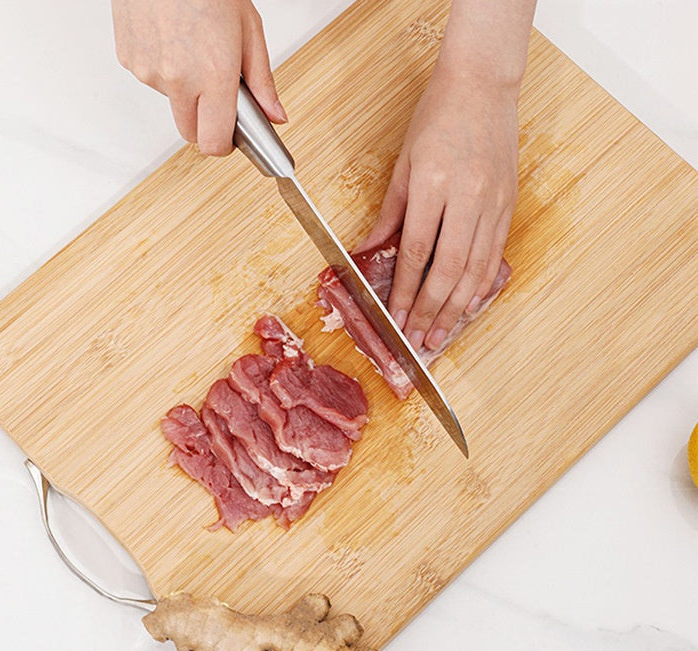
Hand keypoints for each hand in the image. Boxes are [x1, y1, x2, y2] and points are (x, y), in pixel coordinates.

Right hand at [111, 0, 286, 154]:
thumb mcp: (249, 29)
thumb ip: (262, 81)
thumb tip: (275, 115)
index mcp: (213, 75)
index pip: (214, 143)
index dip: (224, 144)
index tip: (231, 136)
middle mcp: (178, 79)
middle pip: (191, 134)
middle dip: (206, 123)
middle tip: (217, 94)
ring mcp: (149, 72)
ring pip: (173, 104)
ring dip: (185, 90)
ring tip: (193, 48)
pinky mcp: (130, 60)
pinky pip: (152, 80)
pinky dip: (164, 69)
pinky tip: (172, 40)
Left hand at [356, 68, 518, 351]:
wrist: (482, 86)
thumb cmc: (437, 119)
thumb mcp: (404, 163)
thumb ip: (389, 213)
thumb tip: (367, 250)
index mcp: (434, 184)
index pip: (416, 251)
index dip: (404, 290)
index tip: (395, 317)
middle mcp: (467, 197)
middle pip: (447, 268)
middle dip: (430, 309)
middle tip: (418, 339)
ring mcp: (493, 202)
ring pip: (475, 268)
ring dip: (456, 307)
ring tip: (441, 333)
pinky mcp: (508, 204)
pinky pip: (495, 253)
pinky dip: (482, 283)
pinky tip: (469, 305)